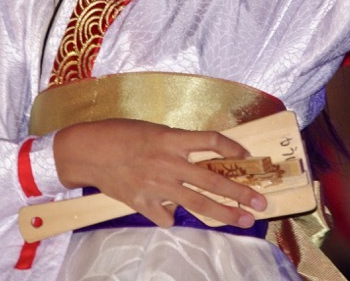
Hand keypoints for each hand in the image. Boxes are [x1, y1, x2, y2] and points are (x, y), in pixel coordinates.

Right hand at [53, 119, 268, 227]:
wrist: (88, 150)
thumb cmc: (119, 134)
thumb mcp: (153, 130)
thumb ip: (177, 145)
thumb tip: (200, 161)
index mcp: (171, 138)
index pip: (211, 141)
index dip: (233, 149)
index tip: (247, 158)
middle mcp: (168, 162)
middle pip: (213, 180)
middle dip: (240, 192)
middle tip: (261, 202)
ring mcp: (156, 185)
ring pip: (198, 204)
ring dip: (225, 213)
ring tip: (244, 220)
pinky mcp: (143, 203)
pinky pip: (167, 216)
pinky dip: (172, 216)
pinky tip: (170, 211)